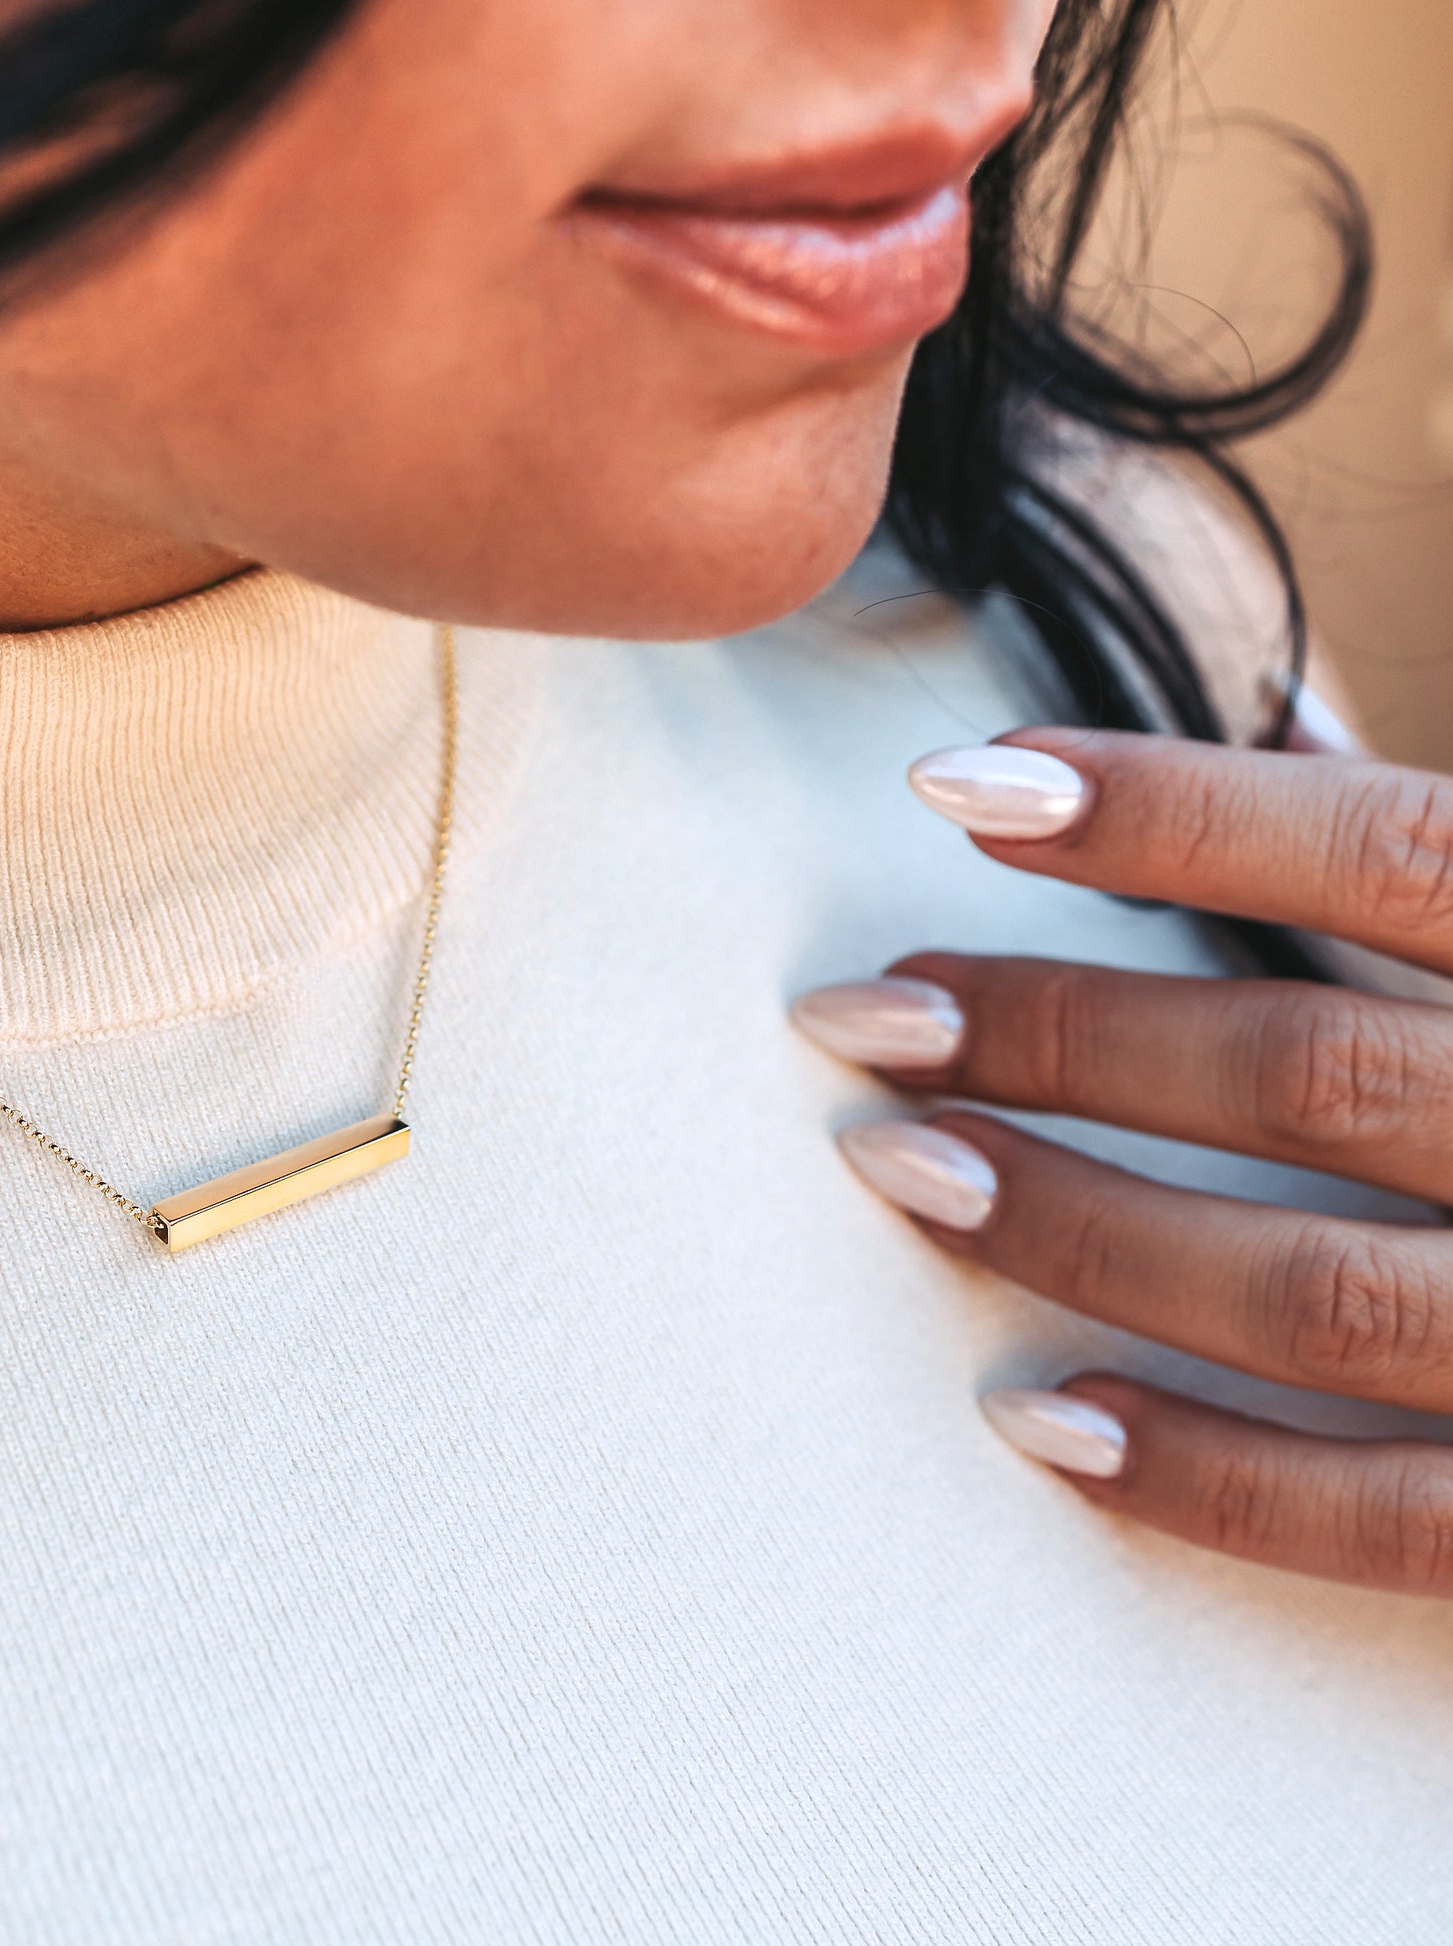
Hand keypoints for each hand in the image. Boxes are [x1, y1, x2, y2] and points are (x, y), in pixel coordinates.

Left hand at [794, 724, 1452, 1595]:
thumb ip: (1451, 879)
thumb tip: (1272, 724)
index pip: (1389, 853)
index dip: (1165, 811)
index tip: (962, 783)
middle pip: (1301, 1073)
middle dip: (1057, 1034)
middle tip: (866, 1010)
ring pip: (1305, 1291)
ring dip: (1073, 1226)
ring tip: (897, 1162)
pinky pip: (1375, 1519)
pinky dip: (1195, 1473)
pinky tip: (1032, 1416)